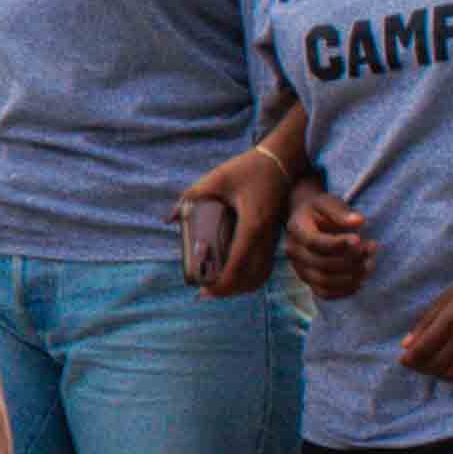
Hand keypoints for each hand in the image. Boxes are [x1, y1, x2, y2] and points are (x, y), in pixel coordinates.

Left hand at [176, 145, 293, 294]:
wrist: (283, 160)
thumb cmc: (248, 168)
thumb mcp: (217, 178)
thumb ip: (191, 196)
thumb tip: (170, 218)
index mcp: (252, 223)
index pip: (238, 263)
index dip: (223, 282)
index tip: (205, 289)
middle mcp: (266, 235)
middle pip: (252, 276)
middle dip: (229, 290)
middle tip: (206, 293)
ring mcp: (273, 237)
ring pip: (262, 274)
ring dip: (241, 287)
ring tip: (218, 288)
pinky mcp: (275, 236)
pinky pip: (266, 265)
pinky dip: (251, 277)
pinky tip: (234, 276)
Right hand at [284, 187, 375, 300]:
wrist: (307, 219)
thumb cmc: (321, 210)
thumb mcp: (328, 202)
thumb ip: (341, 211)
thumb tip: (359, 221)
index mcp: (296, 229)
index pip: (314, 243)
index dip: (338, 244)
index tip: (359, 238)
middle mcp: (294, 251)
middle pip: (321, 264)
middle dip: (351, 259)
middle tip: (372, 248)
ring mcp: (299, 268)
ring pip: (324, 281)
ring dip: (351, 276)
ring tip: (370, 264)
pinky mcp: (309, 280)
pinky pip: (324, 293)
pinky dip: (345, 291)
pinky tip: (361, 280)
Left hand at [396, 273, 452, 385]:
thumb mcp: (449, 297)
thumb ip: (426, 321)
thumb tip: (406, 345)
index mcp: (451, 320)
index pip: (422, 350)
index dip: (409, 360)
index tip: (404, 360)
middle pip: (435, 366)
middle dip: (421, 368)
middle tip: (418, 363)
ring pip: (452, 375)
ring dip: (439, 374)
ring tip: (436, 365)